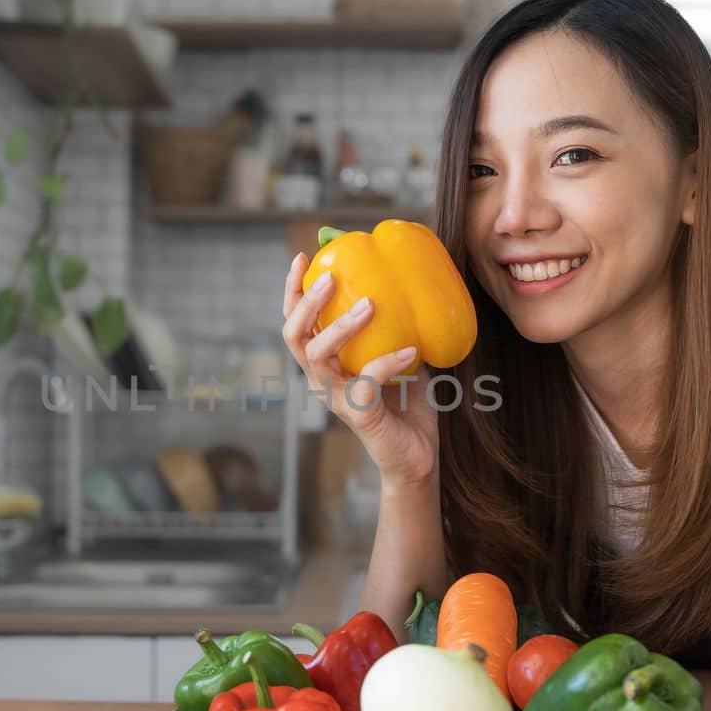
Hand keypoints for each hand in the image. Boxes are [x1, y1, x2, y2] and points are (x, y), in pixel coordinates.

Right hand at [281, 252, 439, 486]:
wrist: (417, 454)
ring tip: (370, 305)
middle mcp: (320, 378)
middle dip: (306, 303)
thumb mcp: (398, 351)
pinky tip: (411, 350)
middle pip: (294, 335)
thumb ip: (394, 323)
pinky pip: (367, 381)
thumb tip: (406, 273)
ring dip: (341, 327)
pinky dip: (389, 362)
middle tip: (330, 278)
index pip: (295, 321)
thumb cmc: (407, 401)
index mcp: (323, 362)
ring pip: (318, 356)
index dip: (292, 290)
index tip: (304, 256)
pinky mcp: (356, 414)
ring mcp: (334, 398)